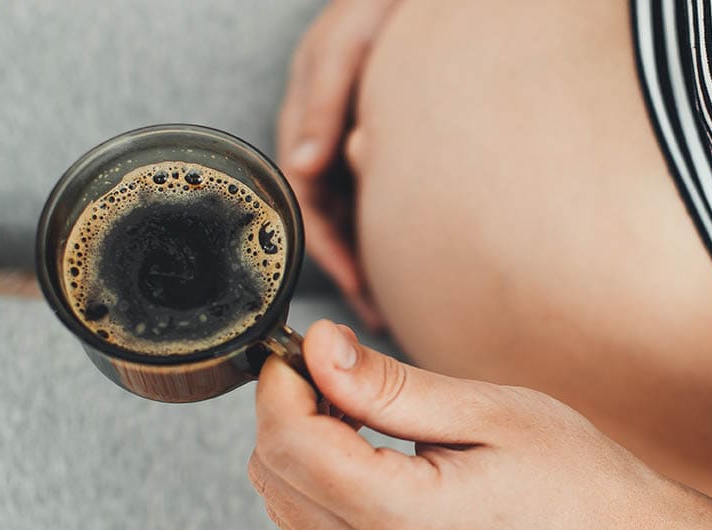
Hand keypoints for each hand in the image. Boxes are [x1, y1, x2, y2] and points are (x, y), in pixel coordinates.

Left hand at [248, 320, 674, 529]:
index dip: (282, 384)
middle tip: (336, 370)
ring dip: (298, 447)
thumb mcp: (486, 409)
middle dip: (285, 411)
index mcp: (404, 518)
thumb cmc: (574, 478)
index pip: (290, 446)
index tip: (307, 345)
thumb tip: (317, 348)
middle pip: (273, 476)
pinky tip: (363, 450)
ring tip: (357, 409)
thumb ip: (388, 385)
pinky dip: (317, 481)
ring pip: (283, 505)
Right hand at [277, 0, 400, 331]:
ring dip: (371, 260)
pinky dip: (390, 233)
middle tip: (379, 316)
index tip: (359, 286)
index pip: (306, 205)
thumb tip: (301, 167)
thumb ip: (322, 102)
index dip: (330, 251)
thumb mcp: (344, 46)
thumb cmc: (377, 7)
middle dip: (352, 271)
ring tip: (393, 304)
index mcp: (304, 126)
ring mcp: (350, 148)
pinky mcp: (376, 148)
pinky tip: (410, 260)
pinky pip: (377, 200)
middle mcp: (324, 145)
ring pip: (355, 218)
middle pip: (331, 224)